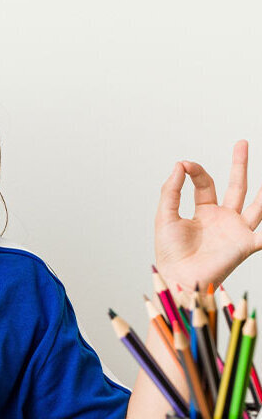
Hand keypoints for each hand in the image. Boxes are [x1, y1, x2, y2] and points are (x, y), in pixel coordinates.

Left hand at [155, 140, 261, 291]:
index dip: (196, 172)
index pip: (205, 184)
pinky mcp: (245, 245)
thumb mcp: (165, 216)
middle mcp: (223, 219)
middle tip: (242, 142)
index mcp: (203, 212)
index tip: (185, 165)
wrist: (177, 276)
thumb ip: (171, 191)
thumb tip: (179, 165)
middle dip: (239, 164)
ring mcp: (236, 230)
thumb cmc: (169, 251)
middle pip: (236, 186)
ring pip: (258, 206)